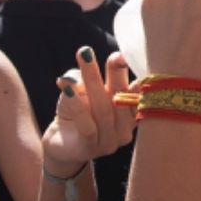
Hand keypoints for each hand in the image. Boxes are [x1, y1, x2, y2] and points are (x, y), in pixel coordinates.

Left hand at [43, 47, 135, 170]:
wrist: (61, 146)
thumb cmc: (77, 114)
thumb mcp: (83, 92)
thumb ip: (86, 79)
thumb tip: (82, 65)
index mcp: (131, 113)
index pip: (138, 92)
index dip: (132, 74)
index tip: (121, 55)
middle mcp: (125, 128)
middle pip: (122, 97)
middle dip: (113, 71)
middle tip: (101, 51)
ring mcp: (110, 142)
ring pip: (104, 108)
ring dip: (92, 80)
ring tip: (82, 57)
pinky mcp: (91, 148)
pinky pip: (87, 125)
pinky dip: (77, 104)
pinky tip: (67, 88)